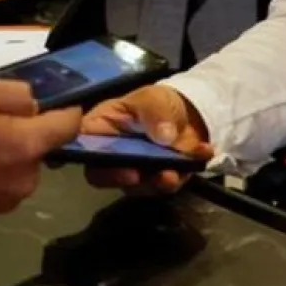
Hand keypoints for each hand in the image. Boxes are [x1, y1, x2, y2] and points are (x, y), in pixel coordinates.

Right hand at [0, 78, 80, 224]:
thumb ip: (13, 93)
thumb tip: (33, 105)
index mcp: (26, 146)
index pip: (69, 125)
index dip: (64, 109)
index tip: (51, 101)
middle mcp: (24, 180)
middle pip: (38, 148)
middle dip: (20, 133)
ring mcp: (2, 202)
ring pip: (16, 168)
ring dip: (1, 155)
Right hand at [80, 85, 212, 192]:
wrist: (186, 113)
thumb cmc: (155, 102)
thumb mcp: (152, 99)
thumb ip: (154, 113)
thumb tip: (162, 136)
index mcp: (99, 131)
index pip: (82, 148)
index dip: (88, 159)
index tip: (109, 162)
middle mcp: (111, 156)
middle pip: (105, 175)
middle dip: (123, 178)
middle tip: (138, 176)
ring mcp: (134, 171)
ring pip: (138, 186)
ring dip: (157, 182)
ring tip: (174, 173)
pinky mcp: (158, 180)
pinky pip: (168, 183)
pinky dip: (186, 172)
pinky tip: (203, 152)